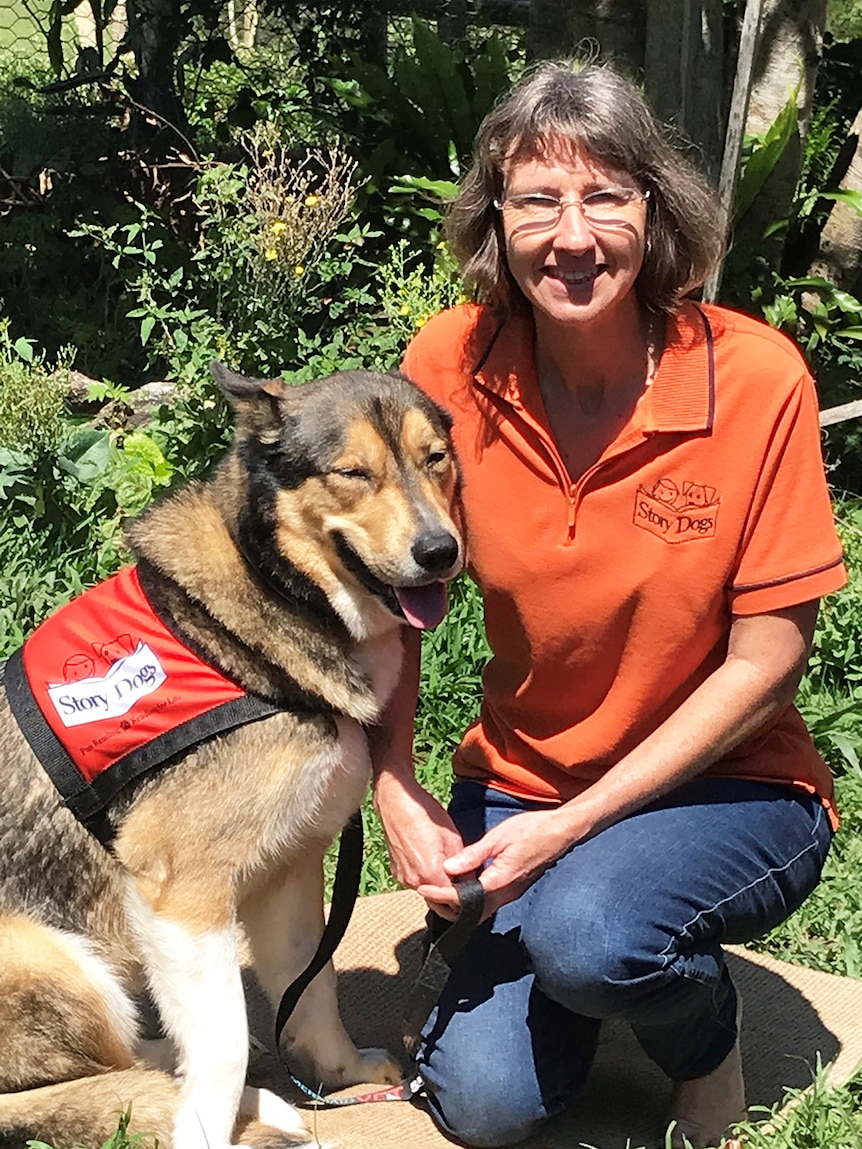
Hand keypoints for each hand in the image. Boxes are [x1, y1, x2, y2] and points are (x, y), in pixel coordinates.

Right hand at [374, 772, 466, 918]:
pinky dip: (425, 878)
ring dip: (438, 886)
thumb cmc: (425, 815)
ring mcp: (403, 877)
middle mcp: (415, 881)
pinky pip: (415, 881)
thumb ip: (463, 866)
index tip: (474, 895)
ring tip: (449, 872)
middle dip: (452, 897)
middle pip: (438, 900)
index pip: (453, 900)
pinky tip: (431, 862)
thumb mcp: (453, 839)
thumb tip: (470, 881)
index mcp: (431, 874)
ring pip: (427, 890)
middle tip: (464, 887)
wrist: (397, 802)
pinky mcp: (396, 871)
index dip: (465, 898)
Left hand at [418, 808, 580, 919]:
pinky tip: (464, 883)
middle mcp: (506, 893)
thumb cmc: (532, 829)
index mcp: (500, 881)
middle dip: (448, 905)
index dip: (441, 894)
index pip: (464, 897)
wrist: (561, 831)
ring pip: (481, 908)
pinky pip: (489, 900)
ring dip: (461, 903)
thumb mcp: (498, 837)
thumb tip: (448, 868)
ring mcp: (512, 893)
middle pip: (471, 911)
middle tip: (428, 891)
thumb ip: (473, 855)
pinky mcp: (515, 888)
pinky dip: (473, 897)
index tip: (423, 888)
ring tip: (441, 888)